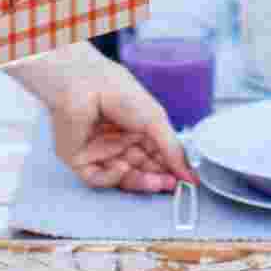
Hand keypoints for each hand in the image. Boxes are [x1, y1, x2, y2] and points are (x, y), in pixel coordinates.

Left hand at [10, 43, 192, 193]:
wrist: (86, 85)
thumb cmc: (119, 92)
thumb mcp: (155, 119)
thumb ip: (172, 148)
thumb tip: (190, 173)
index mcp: (136, 129)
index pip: (155, 155)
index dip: (170, 168)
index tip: (187, 180)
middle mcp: (119, 142)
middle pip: (141, 169)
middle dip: (158, 178)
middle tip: (174, 186)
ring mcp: (100, 152)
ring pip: (122, 177)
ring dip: (140, 181)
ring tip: (158, 183)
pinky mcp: (80, 159)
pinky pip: (98, 178)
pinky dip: (112, 178)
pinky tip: (123, 169)